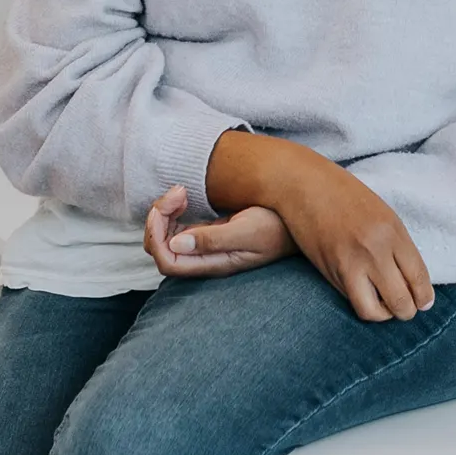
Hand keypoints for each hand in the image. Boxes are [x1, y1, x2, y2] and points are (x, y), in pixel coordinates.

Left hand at [143, 185, 295, 278]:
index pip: (168, 263)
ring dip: (165, 212)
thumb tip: (176, 244)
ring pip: (167, 237)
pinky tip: (185, 195)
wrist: (298, 220)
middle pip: (162, 250)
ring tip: (181, 190)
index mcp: (214, 264)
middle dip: (158, 220)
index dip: (157, 236)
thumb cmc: (278, 227)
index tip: (165, 208)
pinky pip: (178, 227)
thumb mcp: (249, 230)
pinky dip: (174, 210)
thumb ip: (213, 239)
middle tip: (178, 192)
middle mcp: (206, 259)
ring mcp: (206, 247)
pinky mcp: (209, 233)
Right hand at [205, 132, 434, 322]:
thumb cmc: (344, 195)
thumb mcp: (381, 213)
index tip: (423, 303)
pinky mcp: (330, 272)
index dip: (424, 297)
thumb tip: (413, 281)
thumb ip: (397, 244)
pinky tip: (365, 296)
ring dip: (384, 315)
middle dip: (407, 311)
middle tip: (406, 308)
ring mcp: (351, 263)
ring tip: (384, 307)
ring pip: (376, 311)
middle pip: (401, 300)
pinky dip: (363, 305)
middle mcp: (374, 250)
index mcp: (392, 231)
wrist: (303, 184)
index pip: (418, 277)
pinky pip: (353, 301)